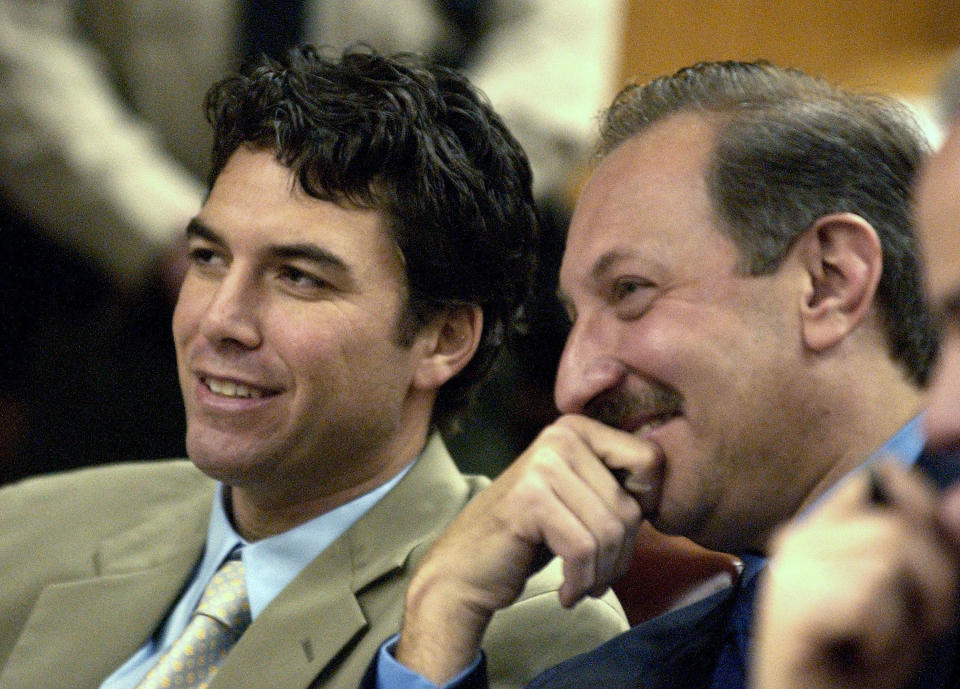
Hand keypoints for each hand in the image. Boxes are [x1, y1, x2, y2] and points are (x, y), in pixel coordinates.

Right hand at [396, 414, 660, 683]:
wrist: (465, 568)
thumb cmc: (528, 538)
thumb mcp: (577, 499)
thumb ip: (614, 484)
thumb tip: (664, 493)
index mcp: (576, 428)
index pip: (649, 462)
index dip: (645, 507)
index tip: (617, 536)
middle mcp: (560, 436)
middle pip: (630, 506)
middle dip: (621, 555)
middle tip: (597, 576)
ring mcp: (542, 464)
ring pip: (609, 531)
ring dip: (602, 573)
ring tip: (583, 585)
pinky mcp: (529, 498)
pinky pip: (583, 548)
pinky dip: (581, 582)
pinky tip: (567, 592)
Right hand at [750, 462, 959, 688]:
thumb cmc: (863, 666)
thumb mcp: (907, 598)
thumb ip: (920, 548)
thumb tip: (938, 501)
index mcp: (822, 528)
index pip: (881, 477)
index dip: (922, 508)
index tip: (936, 564)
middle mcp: (798, 537)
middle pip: (896, 526)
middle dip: (934, 582)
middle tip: (918, 627)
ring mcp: (789, 567)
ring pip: (887, 559)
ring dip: (905, 617)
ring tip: (879, 641)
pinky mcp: (788, 601)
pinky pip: (868, 597)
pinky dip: (882, 637)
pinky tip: (859, 652)